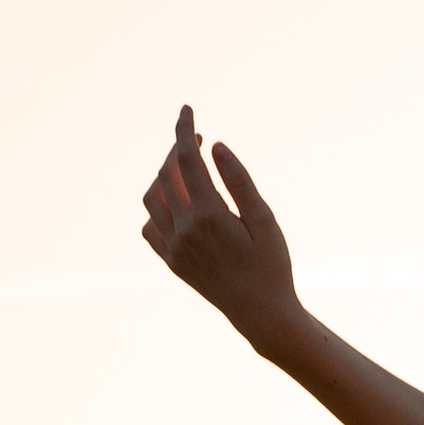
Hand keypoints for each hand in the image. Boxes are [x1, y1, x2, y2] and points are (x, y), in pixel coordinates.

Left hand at [140, 104, 301, 354]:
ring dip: (164, 177)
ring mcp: (174, 249)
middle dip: (178, 151)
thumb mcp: (265, 220)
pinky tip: (178, 203)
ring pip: (152, 199)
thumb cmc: (272, 266)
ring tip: (187, 170)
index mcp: (209, 216)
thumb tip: (216, 146)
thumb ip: (239, 181)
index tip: (187, 110)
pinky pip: (151, 227)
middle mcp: (185, 231)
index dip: (184, 130)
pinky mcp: (172, 263)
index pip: (185, 160)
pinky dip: (158, 208)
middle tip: (197, 142)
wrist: (262, 314)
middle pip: (166, 174)